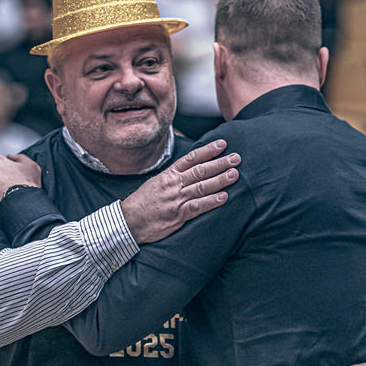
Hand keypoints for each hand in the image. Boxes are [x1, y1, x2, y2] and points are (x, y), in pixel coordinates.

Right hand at [121, 139, 240, 242]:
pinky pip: (197, 206)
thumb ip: (172, 177)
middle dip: (220, 163)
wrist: (129, 221)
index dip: (208, 151)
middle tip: (236, 158)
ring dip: (220, 179)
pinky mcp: (178, 215)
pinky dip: (211, 201)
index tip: (222, 144)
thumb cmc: (142, 203)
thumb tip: (188, 170)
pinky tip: (224, 197)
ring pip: (202, 186)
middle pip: (200, 170)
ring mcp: (176, 199)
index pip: (191, 159)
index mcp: (168, 174)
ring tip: (234, 174)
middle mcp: (174, 184)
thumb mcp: (156, 183)